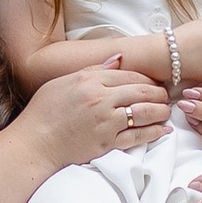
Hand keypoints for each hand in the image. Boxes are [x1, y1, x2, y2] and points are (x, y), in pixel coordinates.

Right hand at [25, 59, 170, 171]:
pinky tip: (162, 130)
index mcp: (90, 81)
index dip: (146, 79)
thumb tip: (119, 59)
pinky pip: (137, 136)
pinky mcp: (108, 143)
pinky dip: (153, 132)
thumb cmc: (43, 112)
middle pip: (142, 92)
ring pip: (144, 113)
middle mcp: (101, 100)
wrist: (35, 143)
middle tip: (166, 96)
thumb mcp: (63, 82)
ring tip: (167, 112)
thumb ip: (93, 70)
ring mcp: (106, 122)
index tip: (154, 83)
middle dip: (159, 94)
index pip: (129, 75)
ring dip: (161, 112)